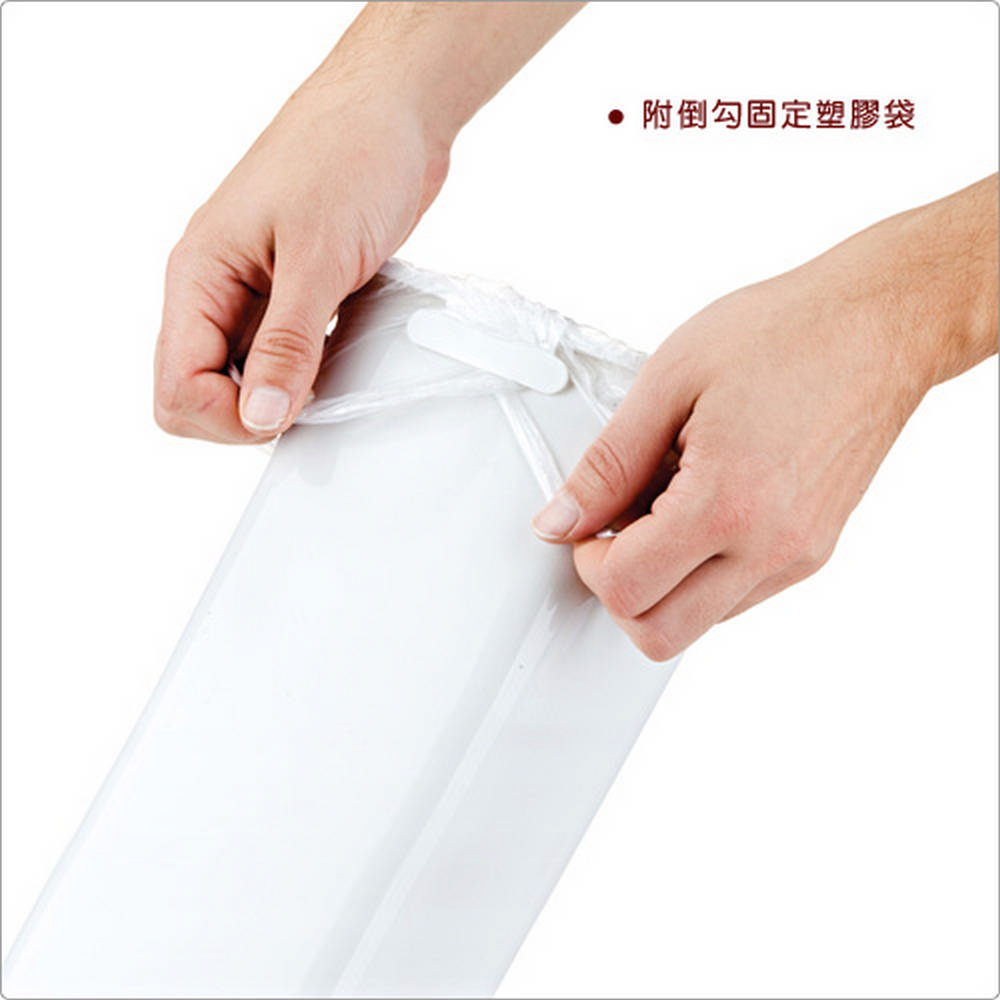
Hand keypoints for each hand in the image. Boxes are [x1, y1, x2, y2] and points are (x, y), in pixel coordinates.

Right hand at [153, 76, 448, 441]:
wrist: (394, 113)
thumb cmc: (349, 155)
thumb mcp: (318, 258)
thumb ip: (287, 345)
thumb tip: (261, 416)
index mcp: (198, 275)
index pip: (177, 386)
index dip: (228, 417)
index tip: (286, 408)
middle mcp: (217, 289)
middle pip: (199, 390)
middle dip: (247, 414)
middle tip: (305, 399)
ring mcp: (256, 294)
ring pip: (242, 377)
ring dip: (280, 394)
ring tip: (328, 375)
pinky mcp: (295, 293)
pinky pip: (283, 355)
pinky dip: (307, 372)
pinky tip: (338, 361)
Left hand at [533, 176, 997, 659]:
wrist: (880, 325)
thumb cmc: (789, 333)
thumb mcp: (670, 380)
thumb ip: (608, 463)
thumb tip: (561, 518)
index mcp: (728, 503)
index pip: (627, 590)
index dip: (586, 559)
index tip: (587, 522)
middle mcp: (771, 546)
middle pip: (661, 634)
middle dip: (618, 590)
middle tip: (613, 531)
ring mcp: (798, 556)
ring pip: (699, 623)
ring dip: (661, 582)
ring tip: (665, 504)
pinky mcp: (815, 552)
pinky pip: (737, 595)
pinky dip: (701, 570)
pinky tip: (700, 507)